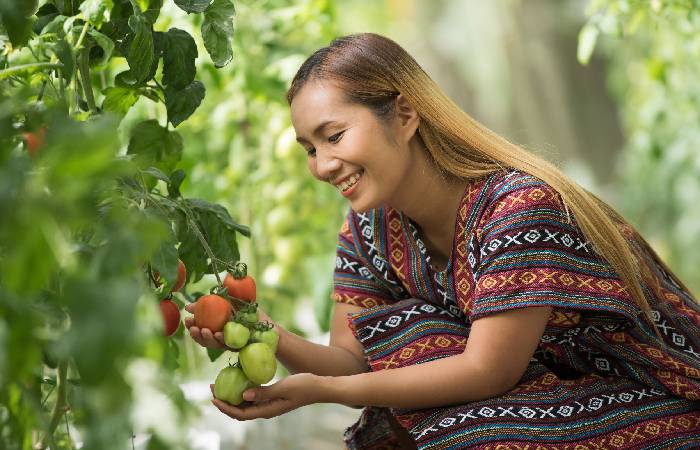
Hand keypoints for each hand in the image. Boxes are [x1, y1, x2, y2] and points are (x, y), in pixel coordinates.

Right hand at [184, 302, 275, 348]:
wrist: (268, 325)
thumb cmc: (250, 313)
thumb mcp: (232, 302)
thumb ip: (213, 302)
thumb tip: (188, 306)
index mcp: (218, 328)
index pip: (201, 330)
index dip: (192, 326)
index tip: (186, 319)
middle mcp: (221, 338)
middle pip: (204, 339)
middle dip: (196, 334)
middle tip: (192, 327)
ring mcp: (229, 343)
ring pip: (213, 344)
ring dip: (206, 338)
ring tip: (204, 330)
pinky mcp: (238, 347)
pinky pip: (226, 344)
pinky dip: (220, 339)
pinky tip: (216, 333)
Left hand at [210, 373, 326, 419]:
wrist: (320, 386)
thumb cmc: (304, 386)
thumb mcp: (284, 387)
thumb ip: (264, 392)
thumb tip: (243, 395)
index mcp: (268, 410)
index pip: (240, 414)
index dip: (225, 407)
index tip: (213, 397)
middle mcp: (265, 409)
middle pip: (239, 410)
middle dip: (223, 401)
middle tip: (211, 386)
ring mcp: (268, 404)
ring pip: (244, 403)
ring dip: (231, 395)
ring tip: (219, 382)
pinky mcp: (271, 397)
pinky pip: (252, 396)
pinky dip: (241, 389)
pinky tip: (237, 378)